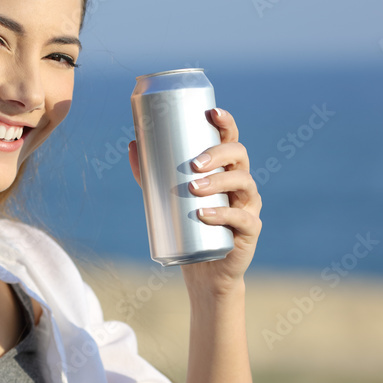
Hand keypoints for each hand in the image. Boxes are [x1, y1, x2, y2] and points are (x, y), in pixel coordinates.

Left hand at [128, 107, 262, 296]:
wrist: (203, 270)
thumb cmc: (187, 226)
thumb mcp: (166, 196)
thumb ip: (150, 172)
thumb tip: (132, 144)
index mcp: (225, 169)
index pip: (230, 139)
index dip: (226, 123)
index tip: (212, 112)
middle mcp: (241, 182)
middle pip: (239, 156)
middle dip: (217, 154)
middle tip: (192, 165)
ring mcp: (249, 205)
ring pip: (243, 183)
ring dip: (218, 182)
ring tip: (193, 189)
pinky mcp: (250, 230)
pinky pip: (242, 218)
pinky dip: (222, 214)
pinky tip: (204, 214)